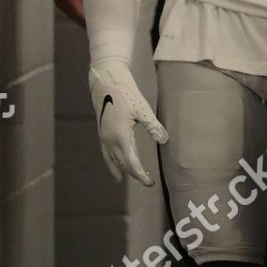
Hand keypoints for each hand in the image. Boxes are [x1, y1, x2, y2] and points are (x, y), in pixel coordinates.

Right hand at [89, 60, 166, 185]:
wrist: (107, 84)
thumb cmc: (127, 95)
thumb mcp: (143, 110)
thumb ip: (153, 126)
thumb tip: (164, 140)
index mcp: (121, 137)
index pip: (131, 163)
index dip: (140, 174)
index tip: (150, 182)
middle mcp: (110, 141)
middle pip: (122, 165)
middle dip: (134, 174)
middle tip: (147, 182)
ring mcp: (104, 139)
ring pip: (113, 161)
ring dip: (123, 171)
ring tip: (132, 178)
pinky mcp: (102, 134)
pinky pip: (106, 155)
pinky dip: (112, 164)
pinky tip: (116, 167)